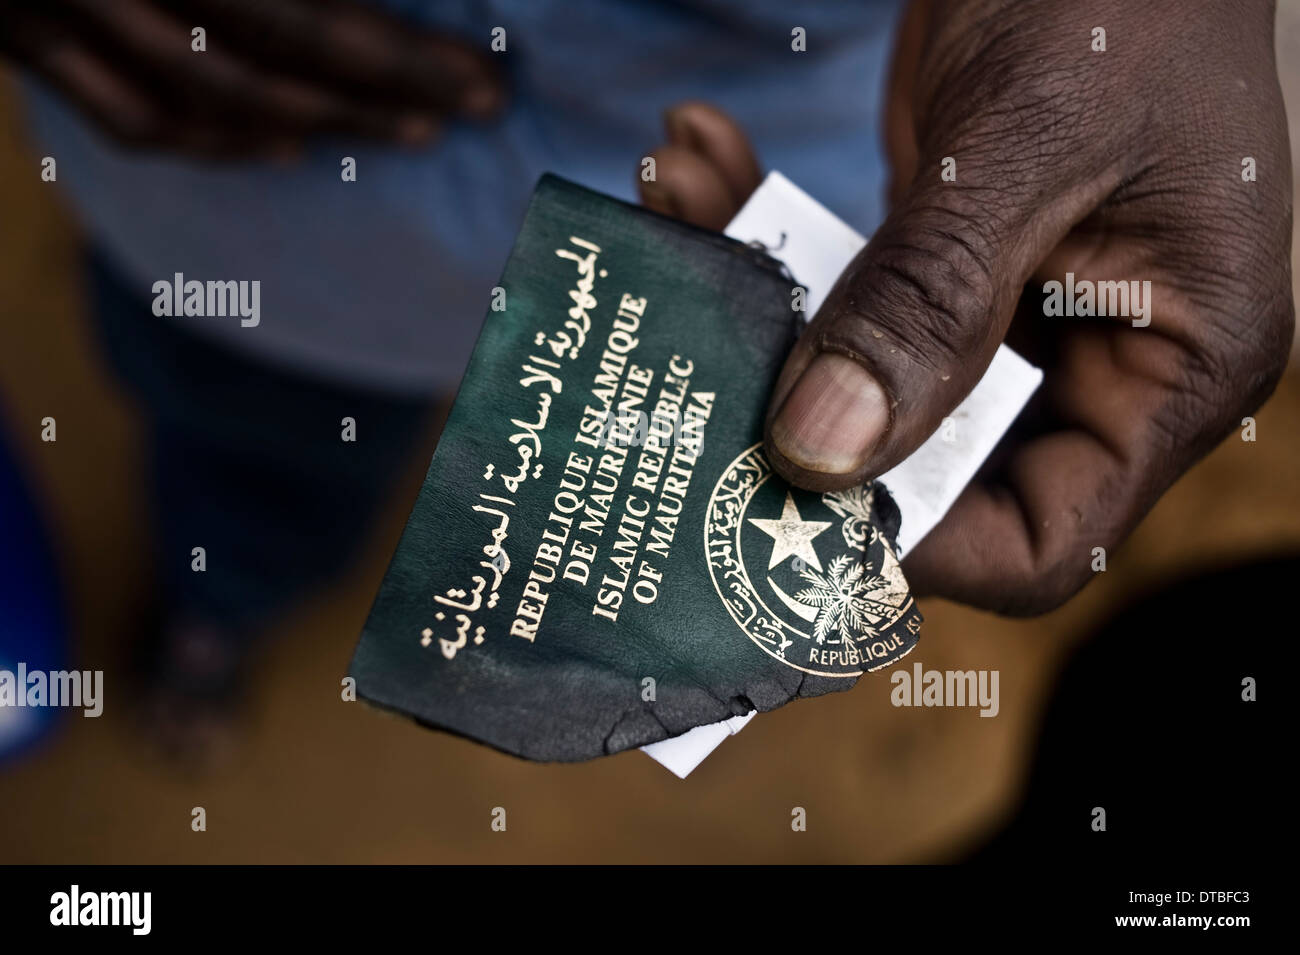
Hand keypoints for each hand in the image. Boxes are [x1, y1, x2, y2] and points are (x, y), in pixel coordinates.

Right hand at [0, 0, 503, 157]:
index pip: (310, 7)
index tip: (483, 79)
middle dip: (387, 95)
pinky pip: (126, 118)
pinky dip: (214, 142)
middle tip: (475, 113)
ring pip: (204, 100)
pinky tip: (286, 147)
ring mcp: (47, 7)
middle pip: (274, 61)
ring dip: (319, 124)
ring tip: (408, 134)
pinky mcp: (17, 34)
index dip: (406, 52)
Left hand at [644, 0, 1292, 615]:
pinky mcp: (946, 266)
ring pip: (864, 378)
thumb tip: (821, 451)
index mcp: (1175, 366)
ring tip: (678, 196)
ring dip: (759, 301)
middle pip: (931, 472)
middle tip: (694, 364)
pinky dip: (768, 232)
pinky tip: (703, 160)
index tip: (789, 495)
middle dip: (803, 421)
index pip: (1046, 538)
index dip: (922, 542)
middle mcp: (1098, 361)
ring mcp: (1015, 314)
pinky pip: (846, 292)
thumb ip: (929, 303)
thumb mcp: (1025, 145)